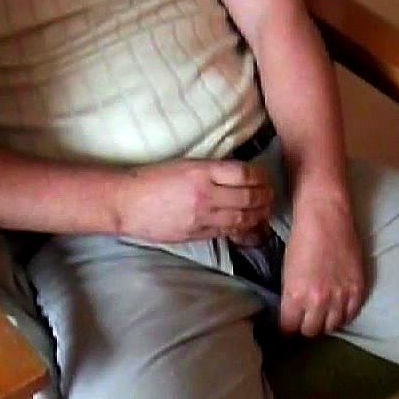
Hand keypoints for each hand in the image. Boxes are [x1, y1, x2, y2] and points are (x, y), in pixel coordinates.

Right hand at [114, 159, 272, 242]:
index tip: (264, 176)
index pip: (244, 173)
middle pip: (249, 197)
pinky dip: (243, 228)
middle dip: (265, 196)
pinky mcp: (196, 233)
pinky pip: (227, 232)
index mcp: (201, 172)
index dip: (260, 175)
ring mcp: (201, 217)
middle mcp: (205, 194)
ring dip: (259, 214)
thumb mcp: (184, 165)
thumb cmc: (152, 179)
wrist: (127, 203)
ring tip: (265, 210)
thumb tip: (238, 175)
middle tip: (271, 194)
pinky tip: (250, 224)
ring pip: (242, 217)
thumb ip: (211, 171)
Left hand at [280, 199, 365, 336]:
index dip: (287, 327)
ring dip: (325, 322)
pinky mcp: (358, 289)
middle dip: (305, 326)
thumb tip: (294, 314)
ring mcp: (341, 297)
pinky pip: (351, 315)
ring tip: (322, 313)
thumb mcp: (287, 273)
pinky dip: (344, 315)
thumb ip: (292, 298)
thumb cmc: (301, 240)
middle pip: (311, 331)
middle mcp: (318, 301)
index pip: (289, 328)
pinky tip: (338, 308)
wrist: (326, 217)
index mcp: (295, 295)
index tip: (288, 324)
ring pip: (332, 327)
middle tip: (305, 318)